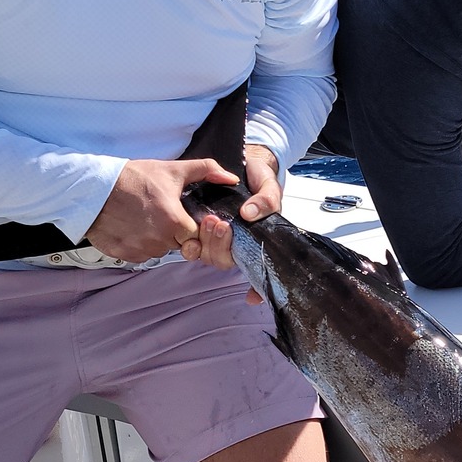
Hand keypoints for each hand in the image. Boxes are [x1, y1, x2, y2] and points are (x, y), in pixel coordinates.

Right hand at [86, 156, 239, 263]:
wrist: (92, 188)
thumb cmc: (133, 178)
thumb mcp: (172, 170)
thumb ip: (206, 171)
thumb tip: (230, 178)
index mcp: (174, 221)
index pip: (196, 235)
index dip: (192, 227)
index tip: (183, 216)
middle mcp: (159, 240)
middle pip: (179, 245)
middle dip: (175, 232)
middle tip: (162, 214)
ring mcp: (140, 249)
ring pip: (160, 251)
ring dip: (157, 239)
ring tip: (145, 218)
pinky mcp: (124, 254)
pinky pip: (141, 255)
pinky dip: (139, 244)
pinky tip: (133, 226)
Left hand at [186, 146, 280, 296]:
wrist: (246, 164)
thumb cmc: (261, 179)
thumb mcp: (270, 187)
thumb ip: (266, 200)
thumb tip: (248, 214)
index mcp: (256, 239)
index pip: (257, 268)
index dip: (255, 288)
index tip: (250, 297)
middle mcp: (238, 243)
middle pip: (227, 261)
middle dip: (222, 247)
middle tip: (220, 224)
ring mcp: (220, 237)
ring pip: (211, 255)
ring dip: (208, 241)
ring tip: (209, 219)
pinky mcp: (202, 227)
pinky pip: (195, 242)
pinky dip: (192, 240)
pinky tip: (192, 231)